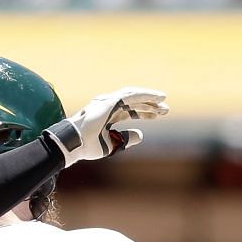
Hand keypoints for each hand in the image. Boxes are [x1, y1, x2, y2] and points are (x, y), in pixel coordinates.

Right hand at [44, 87, 168, 165]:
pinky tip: (154, 98)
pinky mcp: (109, 101)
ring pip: (133, 96)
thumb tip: (142, 135)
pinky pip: (129, 96)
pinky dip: (143, 95)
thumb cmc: (88, 145)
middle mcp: (108, 106)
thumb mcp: (112, 144)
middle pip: (133, 103)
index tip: (158, 115)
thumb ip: (126, 138)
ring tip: (163, 99)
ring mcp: (108, 102)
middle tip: (165, 109)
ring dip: (148, 97)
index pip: (129, 111)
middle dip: (149, 105)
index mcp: (108, 116)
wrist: (75, 143)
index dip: (144, 112)